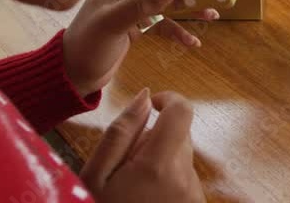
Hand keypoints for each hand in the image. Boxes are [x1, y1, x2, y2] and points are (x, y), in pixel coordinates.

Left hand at [63, 0, 217, 96]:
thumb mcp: (113, 23)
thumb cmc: (87, 44)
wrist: (72, 76)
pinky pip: (163, 25)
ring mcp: (133, 8)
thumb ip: (140, 4)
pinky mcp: (137, 27)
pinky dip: (177, 32)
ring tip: (212, 13)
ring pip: (165, 1)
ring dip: (187, 7)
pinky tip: (193, 43)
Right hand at [81, 90, 204, 202]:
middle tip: (125, 164)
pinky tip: (145, 198)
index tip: (152, 105)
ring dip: (159, 160)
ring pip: (181, 155)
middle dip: (154, 137)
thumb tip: (145, 96)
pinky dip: (166, 179)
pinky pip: (184, 177)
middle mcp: (184, 177)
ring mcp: (193, 193)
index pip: (182, 111)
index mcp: (159, 165)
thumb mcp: (96, 175)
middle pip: (179, 133)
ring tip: (133, 187)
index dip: (169, 100)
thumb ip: (120, 131)